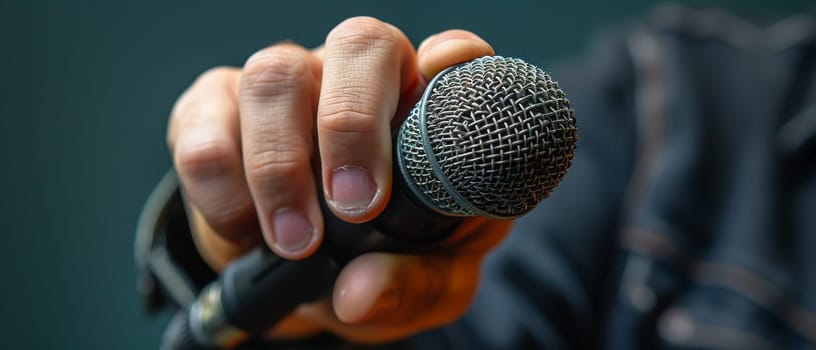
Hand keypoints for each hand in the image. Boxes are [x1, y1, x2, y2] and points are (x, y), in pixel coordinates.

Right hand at [167, 16, 510, 343]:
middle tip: (354, 204)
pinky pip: (203, 125)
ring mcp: (288, 87)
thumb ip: (411, 286)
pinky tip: (244, 230)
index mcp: (425, 110)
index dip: (452, 55)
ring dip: (278, 164)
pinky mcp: (215, 109)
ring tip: (295, 240)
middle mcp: (359, 80)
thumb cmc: (387, 261)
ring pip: (273, 76)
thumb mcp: (424, 286)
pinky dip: (220, 185)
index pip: (454, 55)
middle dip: (352, 123)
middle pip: (358, 46)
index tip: (440, 80)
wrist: (312, 277)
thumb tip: (360, 293)